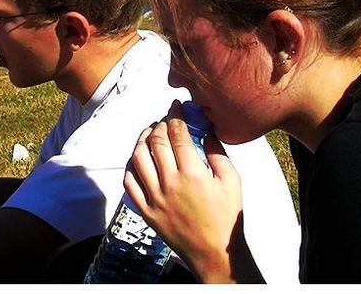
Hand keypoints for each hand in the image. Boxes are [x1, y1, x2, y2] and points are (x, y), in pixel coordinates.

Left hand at [123, 103, 256, 282]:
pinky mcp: (145, 210)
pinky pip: (129, 182)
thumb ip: (217, 152)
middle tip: (164, 120)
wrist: (214, 253)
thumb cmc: (226, 217)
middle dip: (159, 124)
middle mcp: (170, 183)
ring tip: (150, 134)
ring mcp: (154, 198)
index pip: (177, 133)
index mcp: (192, 174)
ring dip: (142, 140)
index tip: (175, 107)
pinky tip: (138, 158)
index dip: (175, 115)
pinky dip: (130, 165)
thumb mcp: (231, 181)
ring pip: (138, 158)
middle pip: (156, 141)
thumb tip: (206, 129)